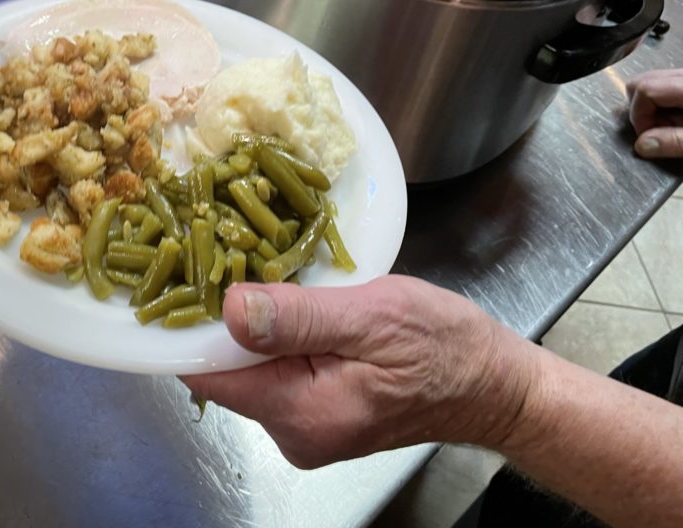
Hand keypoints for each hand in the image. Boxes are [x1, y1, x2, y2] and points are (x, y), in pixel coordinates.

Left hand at [182, 276, 538, 468]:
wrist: (493, 387)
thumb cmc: (446, 348)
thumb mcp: (374, 317)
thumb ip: (299, 319)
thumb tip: (230, 309)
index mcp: (302, 412)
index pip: (209, 373)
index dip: (191, 322)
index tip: (190, 268)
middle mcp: (292, 432)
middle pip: (224, 369)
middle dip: (224, 314)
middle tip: (232, 252)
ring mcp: (303, 426)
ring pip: (248, 366)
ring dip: (252, 321)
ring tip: (263, 269)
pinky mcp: (315, 412)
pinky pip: (274, 370)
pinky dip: (276, 334)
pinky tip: (291, 301)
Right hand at [627, 68, 682, 158]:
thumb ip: (674, 142)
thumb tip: (643, 144)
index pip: (644, 89)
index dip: (639, 116)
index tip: (648, 137)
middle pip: (643, 81)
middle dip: (640, 109)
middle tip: (657, 131)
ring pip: (654, 83)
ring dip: (652, 108)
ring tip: (672, 127)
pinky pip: (667, 86)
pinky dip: (665, 104)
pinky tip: (680, 120)